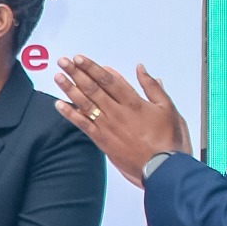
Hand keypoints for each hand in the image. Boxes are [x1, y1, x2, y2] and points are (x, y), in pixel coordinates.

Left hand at [52, 54, 190, 185]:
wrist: (162, 167)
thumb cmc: (168, 138)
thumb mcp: (167, 108)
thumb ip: (152, 88)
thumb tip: (141, 69)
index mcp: (133, 102)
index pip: (108, 80)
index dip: (92, 68)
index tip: (79, 58)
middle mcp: (116, 111)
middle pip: (92, 88)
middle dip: (76, 73)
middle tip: (63, 62)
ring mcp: (107, 126)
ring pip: (84, 104)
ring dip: (70, 89)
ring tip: (58, 77)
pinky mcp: (101, 140)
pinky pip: (82, 125)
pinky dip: (70, 114)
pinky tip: (59, 105)